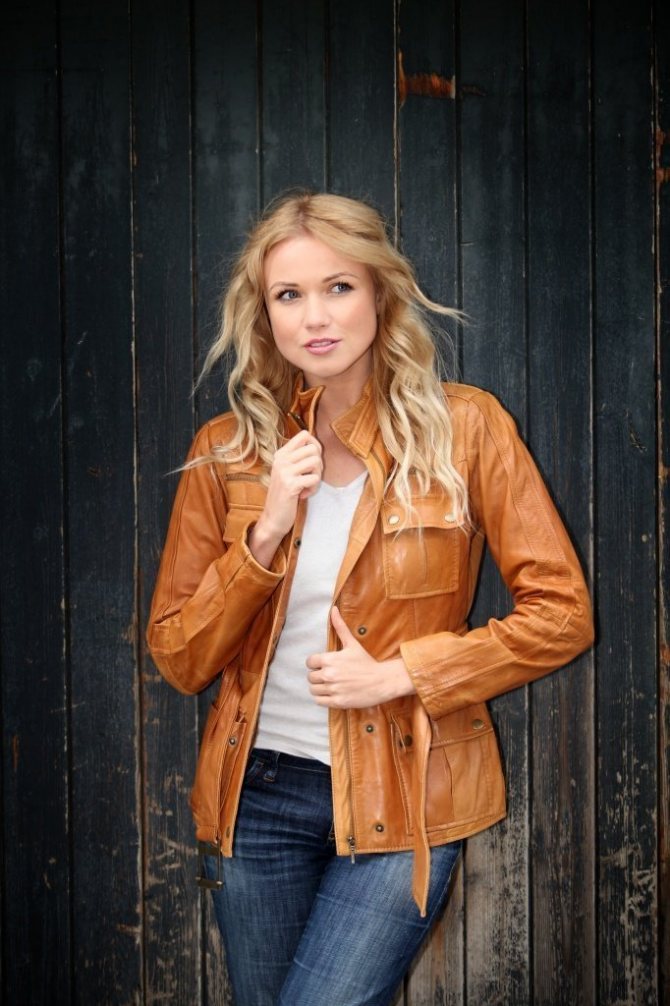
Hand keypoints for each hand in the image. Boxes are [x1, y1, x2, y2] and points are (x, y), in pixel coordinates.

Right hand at [248, 430, 321, 566]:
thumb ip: (298, 458)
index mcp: (281, 454)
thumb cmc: (285, 495)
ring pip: (316, 461)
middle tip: (311, 477)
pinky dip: (313, 489)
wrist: (273, 518)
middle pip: (313, 448)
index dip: (315, 445)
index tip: (312, 462)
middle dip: (319, 464)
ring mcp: (284, 472)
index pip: (305, 434)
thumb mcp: (288, 472)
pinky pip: (314, 478)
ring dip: (317, 476)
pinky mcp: (290, 485)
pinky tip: (304, 495)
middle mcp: (281, 460)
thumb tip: (317, 445)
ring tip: (307, 486)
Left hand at [306, 607, 415, 708]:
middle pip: (310, 677)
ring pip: (313, 690)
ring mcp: (333, 689)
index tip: (325, 665)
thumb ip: (340, 627)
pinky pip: (319, 701)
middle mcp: (329, 674)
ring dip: (319, 688)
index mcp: (330, 659)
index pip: (310, 662)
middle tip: (329, 675)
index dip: (316, 663)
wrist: (382, 681)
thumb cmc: (366, 662)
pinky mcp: (338, 702)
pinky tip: (333, 693)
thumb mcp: (352, 643)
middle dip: (318, 676)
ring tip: (330, 685)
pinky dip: (323, 698)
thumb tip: (333, 609)